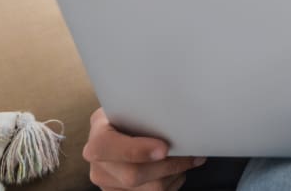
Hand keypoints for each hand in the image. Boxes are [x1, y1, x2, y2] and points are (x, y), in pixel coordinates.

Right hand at [84, 108, 205, 190]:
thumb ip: (147, 114)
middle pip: (133, 175)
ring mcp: (108, 184)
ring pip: (149, 189)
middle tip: (193, 154)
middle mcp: (98, 165)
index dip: (136, 150)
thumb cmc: (135, 116)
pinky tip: (177, 171)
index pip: (107, 146)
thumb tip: (178, 118)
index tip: (164, 149)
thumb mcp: (134, 107)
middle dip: (169, 166)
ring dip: (174, 175)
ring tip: (187, 159)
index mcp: (98, 137)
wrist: (125, 131)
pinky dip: (172, 183)